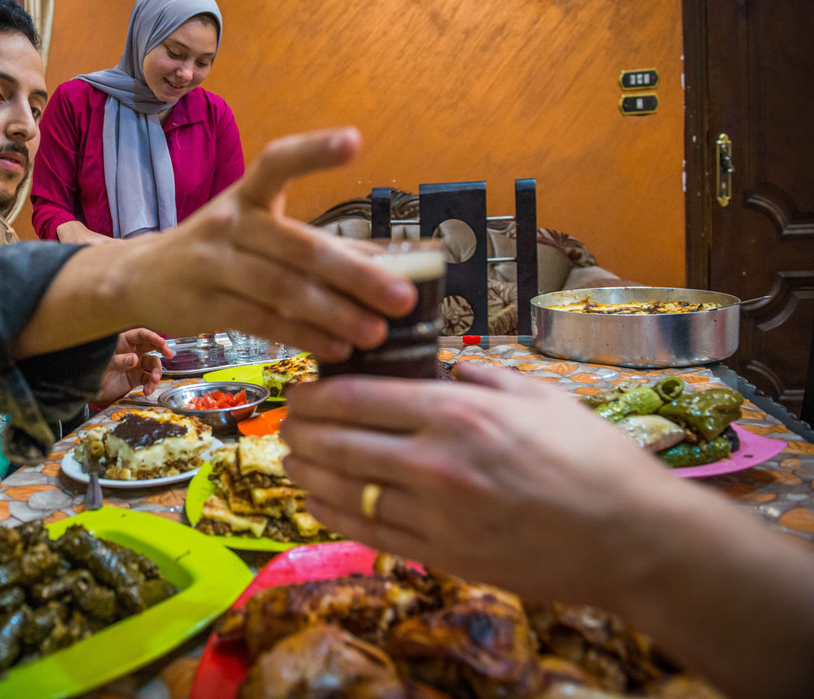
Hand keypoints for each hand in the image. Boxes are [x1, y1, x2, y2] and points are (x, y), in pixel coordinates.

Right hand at [18, 127, 416, 361]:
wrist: (140, 277)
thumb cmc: (216, 250)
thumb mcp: (254, 231)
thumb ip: (309, 243)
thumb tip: (382, 265)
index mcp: (248, 195)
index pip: (278, 161)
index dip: (314, 151)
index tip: (354, 140)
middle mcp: (230, 223)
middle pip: (298, 246)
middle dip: (355, 274)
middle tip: (402, 296)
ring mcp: (214, 264)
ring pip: (283, 290)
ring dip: (335, 314)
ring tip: (376, 332)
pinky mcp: (206, 304)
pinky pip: (262, 321)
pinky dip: (303, 336)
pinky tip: (336, 348)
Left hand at [89, 328, 171, 404]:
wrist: (88, 391)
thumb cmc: (92, 372)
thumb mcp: (103, 365)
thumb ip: (118, 361)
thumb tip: (135, 359)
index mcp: (123, 343)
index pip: (140, 335)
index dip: (152, 337)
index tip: (161, 342)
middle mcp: (132, 352)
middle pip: (151, 346)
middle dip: (162, 349)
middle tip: (170, 355)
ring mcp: (135, 365)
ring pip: (153, 365)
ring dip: (156, 373)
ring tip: (153, 381)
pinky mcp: (136, 378)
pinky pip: (149, 379)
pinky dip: (151, 385)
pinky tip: (147, 391)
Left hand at [280, 362, 682, 606]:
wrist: (634, 540)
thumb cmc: (594, 460)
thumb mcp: (540, 395)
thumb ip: (481, 375)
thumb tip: (443, 364)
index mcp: (458, 414)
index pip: (358, 398)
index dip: (316, 394)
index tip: (300, 390)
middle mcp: (436, 463)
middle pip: (337, 443)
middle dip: (301, 431)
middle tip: (286, 423)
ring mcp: (436, 515)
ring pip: (343, 490)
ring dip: (306, 472)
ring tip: (291, 459)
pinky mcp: (442, 555)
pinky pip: (369, 533)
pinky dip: (333, 515)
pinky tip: (317, 502)